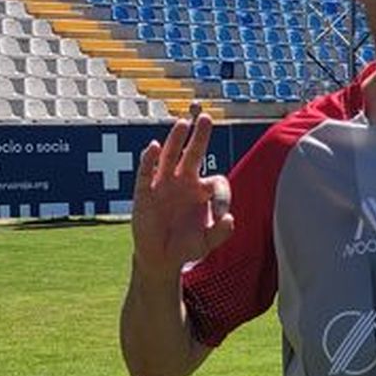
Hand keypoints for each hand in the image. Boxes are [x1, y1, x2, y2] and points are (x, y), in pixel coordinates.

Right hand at [131, 110, 233, 280]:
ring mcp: (164, 184)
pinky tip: (154, 147)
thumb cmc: (187, 246)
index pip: (217, 181)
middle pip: (194, 154)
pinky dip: (149, 160)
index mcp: (203, 191)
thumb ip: (221, 232)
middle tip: (206, 118)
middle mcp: (184, 181)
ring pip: (170, 156)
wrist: (161, 257)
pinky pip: (147, 172)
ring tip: (183, 124)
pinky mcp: (145, 192)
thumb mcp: (207, 242)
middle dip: (200, 137)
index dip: (222, 196)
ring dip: (176, 140)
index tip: (221, 215)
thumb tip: (230, 219)